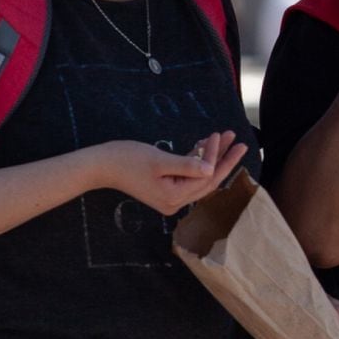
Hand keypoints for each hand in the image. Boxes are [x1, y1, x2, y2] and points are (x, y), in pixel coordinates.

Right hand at [89, 131, 247, 215]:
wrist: (101, 165)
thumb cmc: (127, 160)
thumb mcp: (160, 160)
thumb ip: (187, 165)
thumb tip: (210, 169)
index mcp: (174, 197)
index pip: (207, 178)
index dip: (221, 159)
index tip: (230, 139)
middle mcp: (175, 202)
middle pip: (207, 179)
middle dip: (222, 158)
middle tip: (236, 140)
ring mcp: (170, 197)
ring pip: (198, 176)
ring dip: (210, 156)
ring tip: (223, 136)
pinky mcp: (165, 188)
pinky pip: (187, 175)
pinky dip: (196, 160)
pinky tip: (203, 144)